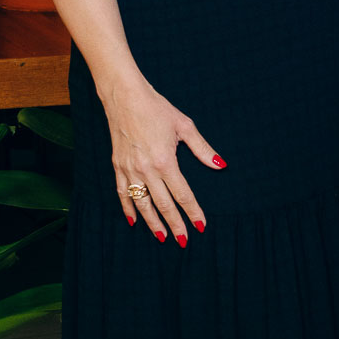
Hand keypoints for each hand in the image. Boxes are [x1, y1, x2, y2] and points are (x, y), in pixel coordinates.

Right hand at [104, 74, 225, 244]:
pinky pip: (122, 193)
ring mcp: (129, 169)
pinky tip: (134, 220)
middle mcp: (146, 169)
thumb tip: (221, 165)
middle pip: (163, 204)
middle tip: (183, 241)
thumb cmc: (157, 108)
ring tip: (162, 237)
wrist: (124, 97)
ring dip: (152, 222)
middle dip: (174, 224)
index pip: (183, 194)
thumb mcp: (184, 126)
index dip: (193, 212)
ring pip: (142, 203)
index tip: (201, 226)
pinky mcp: (117, 166)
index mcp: (165, 160)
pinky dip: (128, 208)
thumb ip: (202, 149)